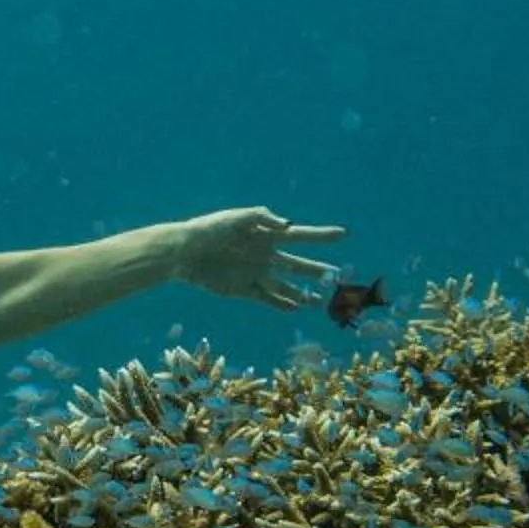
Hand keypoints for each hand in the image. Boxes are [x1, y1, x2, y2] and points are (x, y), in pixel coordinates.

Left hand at [174, 208, 346, 311]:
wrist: (184, 252)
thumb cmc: (209, 229)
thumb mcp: (235, 217)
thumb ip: (262, 217)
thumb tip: (288, 224)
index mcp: (267, 234)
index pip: (301, 235)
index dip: (322, 235)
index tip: (344, 234)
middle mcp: (266, 254)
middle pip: (299, 264)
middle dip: (318, 270)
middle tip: (338, 276)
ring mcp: (256, 273)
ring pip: (287, 286)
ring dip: (303, 294)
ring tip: (320, 302)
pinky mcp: (244, 289)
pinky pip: (268, 299)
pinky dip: (281, 305)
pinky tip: (295, 309)